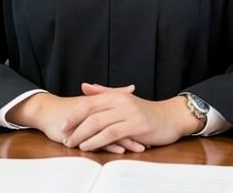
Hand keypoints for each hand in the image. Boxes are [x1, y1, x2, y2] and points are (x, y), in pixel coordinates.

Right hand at [7, 90, 146, 153]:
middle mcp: (95, 113)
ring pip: (109, 132)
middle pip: (118, 122)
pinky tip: (120, 149)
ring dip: (125, 140)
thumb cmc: (69, 108)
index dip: (136, 118)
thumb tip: (131, 87)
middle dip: (135, 131)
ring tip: (140, 147)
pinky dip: (109, 144)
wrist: (46, 112)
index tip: (151, 125)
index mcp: (101, 104)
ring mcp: (87, 123)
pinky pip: (96, 139)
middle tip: (151, 138)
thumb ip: (111, 94)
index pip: (122, 112)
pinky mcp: (79, 133)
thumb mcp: (92, 100)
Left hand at [61, 83, 197, 151]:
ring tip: (72, 144)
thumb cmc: (146, 111)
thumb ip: (104, 93)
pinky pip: (111, 133)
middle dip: (75, 126)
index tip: (62, 125)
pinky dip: (97, 140)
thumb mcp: (124, 99)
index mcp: (116, 95)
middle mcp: (121, 101)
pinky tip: (88, 146)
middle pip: (90, 113)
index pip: (89, 103)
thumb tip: (84, 86)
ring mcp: (128, 113)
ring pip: (98, 124)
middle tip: (64, 137)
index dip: (74, 114)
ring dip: (82, 135)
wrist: (171, 118)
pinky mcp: (136, 125)